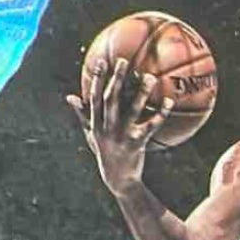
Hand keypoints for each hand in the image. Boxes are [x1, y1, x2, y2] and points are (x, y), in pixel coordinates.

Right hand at [66, 58, 174, 193]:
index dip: (97, 79)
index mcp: (96, 124)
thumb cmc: (104, 152)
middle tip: (123, 60)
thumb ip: (82, 115)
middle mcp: (107, 128)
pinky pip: (151, 125)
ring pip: (132, 111)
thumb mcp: (91, 135)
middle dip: (116, 79)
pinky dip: (161, 113)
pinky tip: (169, 101)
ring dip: (141, 93)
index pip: (94, 97)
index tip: (101, 61)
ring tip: (150, 77)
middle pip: (111, 99)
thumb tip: (70, 96)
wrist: (118, 179)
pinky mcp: (137, 143)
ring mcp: (122, 136)